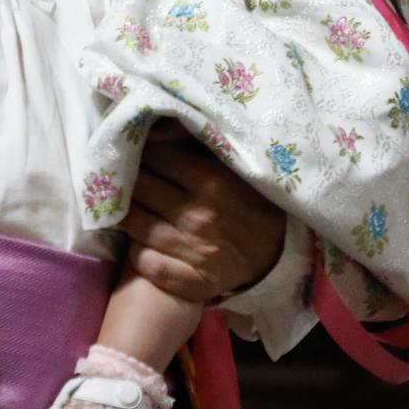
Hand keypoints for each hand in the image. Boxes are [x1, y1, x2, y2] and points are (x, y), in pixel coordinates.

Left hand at [123, 126, 283, 302]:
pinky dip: (138, 250)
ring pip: (135, 224)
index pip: (155, 157)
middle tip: (127, 178)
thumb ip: (200, 143)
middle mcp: (199, 216)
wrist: (281, 255)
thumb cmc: (254, 203)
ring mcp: (193, 252)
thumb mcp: (235, 165)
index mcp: (212, 181)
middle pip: (139, 189)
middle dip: (129, 180)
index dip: (144, 152)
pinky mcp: (190, 281)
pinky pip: (144, 261)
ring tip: (132, 205)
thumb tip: (158, 127)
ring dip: (129, 213)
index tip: (139, 153)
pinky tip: (143, 241)